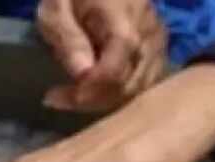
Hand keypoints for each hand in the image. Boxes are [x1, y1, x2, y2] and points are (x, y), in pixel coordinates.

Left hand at [36, 0, 167, 111]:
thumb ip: (69, 39)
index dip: (86, 92)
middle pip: (127, 86)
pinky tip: (96, 90)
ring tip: (74, 94)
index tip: (55, 97)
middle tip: (58, 98)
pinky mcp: (159, 50)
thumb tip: (83, 74)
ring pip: (138, 90)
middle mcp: (150, 36)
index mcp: (125, 23)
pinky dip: (120, 93)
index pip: (114, 72)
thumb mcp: (57, 9)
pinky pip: (144, 83)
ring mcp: (158, 44)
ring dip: (104, 100)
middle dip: (91, 99)